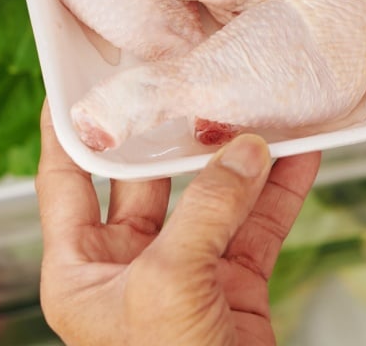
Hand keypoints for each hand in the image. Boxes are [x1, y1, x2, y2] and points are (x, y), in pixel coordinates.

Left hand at [36, 103, 321, 344]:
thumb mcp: (169, 285)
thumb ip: (206, 210)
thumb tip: (244, 152)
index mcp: (79, 272)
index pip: (64, 182)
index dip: (70, 129)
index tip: (78, 79)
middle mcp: (126, 268)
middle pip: (145, 179)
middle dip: (170, 132)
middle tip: (184, 78)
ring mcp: (183, 275)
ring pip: (211, 198)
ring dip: (238, 158)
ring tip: (257, 108)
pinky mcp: (233, 287)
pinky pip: (257, 227)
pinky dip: (281, 191)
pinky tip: (301, 155)